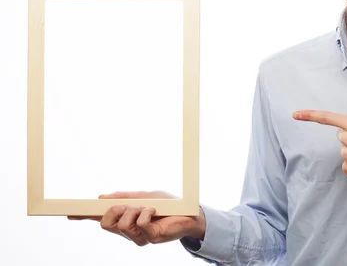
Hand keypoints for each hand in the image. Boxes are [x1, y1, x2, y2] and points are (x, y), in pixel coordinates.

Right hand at [67, 191, 205, 245]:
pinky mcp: (150, 239)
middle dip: (114, 210)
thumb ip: (124, 197)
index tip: (68, 213)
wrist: (189, 212)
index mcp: (124, 220)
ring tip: (148, 209)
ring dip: (134, 210)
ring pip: (122, 224)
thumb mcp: (143, 196)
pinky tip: (154, 212)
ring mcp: (138, 237)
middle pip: (105, 224)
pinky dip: (146, 213)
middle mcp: (127, 231)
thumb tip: (101, 197)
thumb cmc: (167, 205)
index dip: (84, 217)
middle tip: (128, 205)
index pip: (100, 219)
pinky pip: (139, 224)